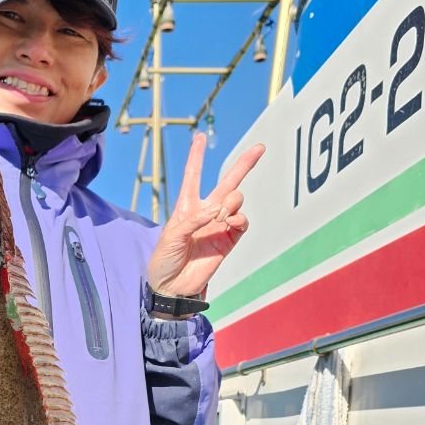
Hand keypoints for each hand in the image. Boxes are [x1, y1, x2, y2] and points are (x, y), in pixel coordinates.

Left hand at [146, 133, 265, 298]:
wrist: (172, 287)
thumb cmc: (164, 260)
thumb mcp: (171, 236)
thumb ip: (194, 220)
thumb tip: (219, 209)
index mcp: (186, 207)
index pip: (193, 176)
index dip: (196, 156)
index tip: (200, 136)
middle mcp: (205, 213)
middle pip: (227, 183)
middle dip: (244, 165)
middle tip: (260, 147)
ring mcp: (219, 226)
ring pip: (236, 201)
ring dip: (233, 201)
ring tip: (223, 213)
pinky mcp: (228, 241)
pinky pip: (241, 223)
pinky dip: (239, 219)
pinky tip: (231, 221)